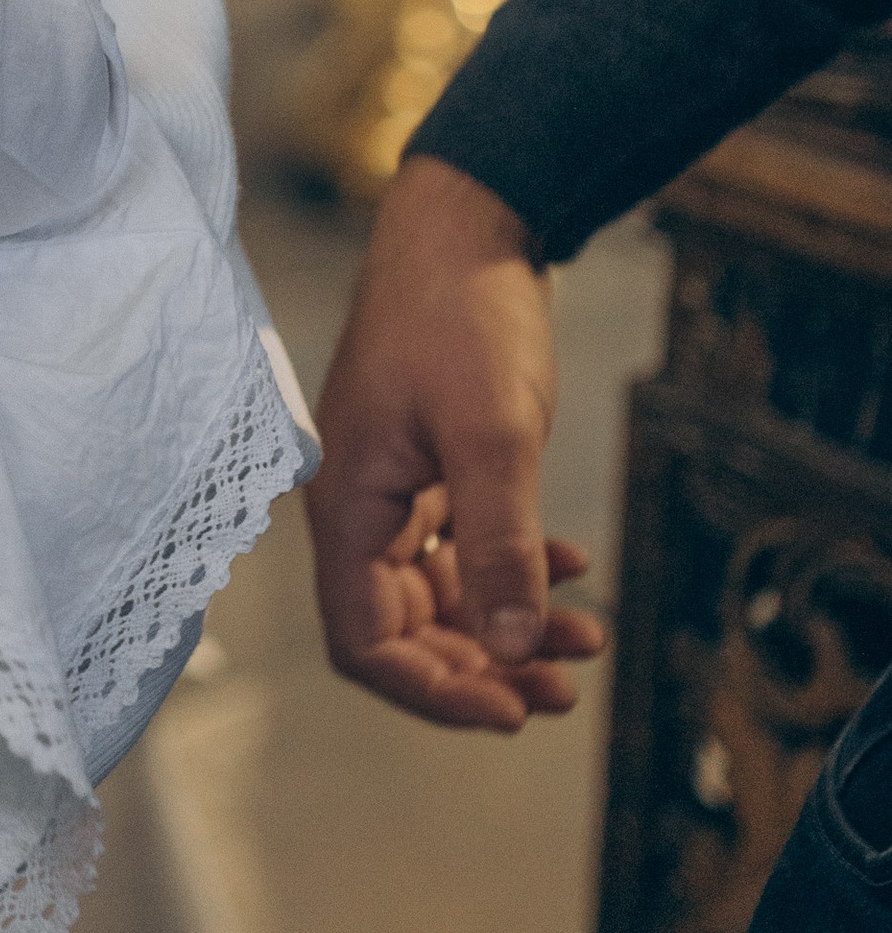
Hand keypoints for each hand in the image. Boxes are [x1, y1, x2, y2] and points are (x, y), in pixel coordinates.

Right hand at [308, 156, 607, 732]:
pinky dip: (514, 568)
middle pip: (403, 629)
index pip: (364, 642)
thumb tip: (504, 650)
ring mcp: (392, 485)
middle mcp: (358, 507)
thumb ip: (498, 548)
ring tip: (584, 639)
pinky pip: (460, 546)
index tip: (508, 710)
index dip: (432, 690)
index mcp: (347, 507)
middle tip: (562, 688)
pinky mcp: (427, 463)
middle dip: (481, 668)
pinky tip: (572, 565)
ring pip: (438, 593)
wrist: (469, 222)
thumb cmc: (462, 317)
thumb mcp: (492, 437)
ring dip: (506, 625)